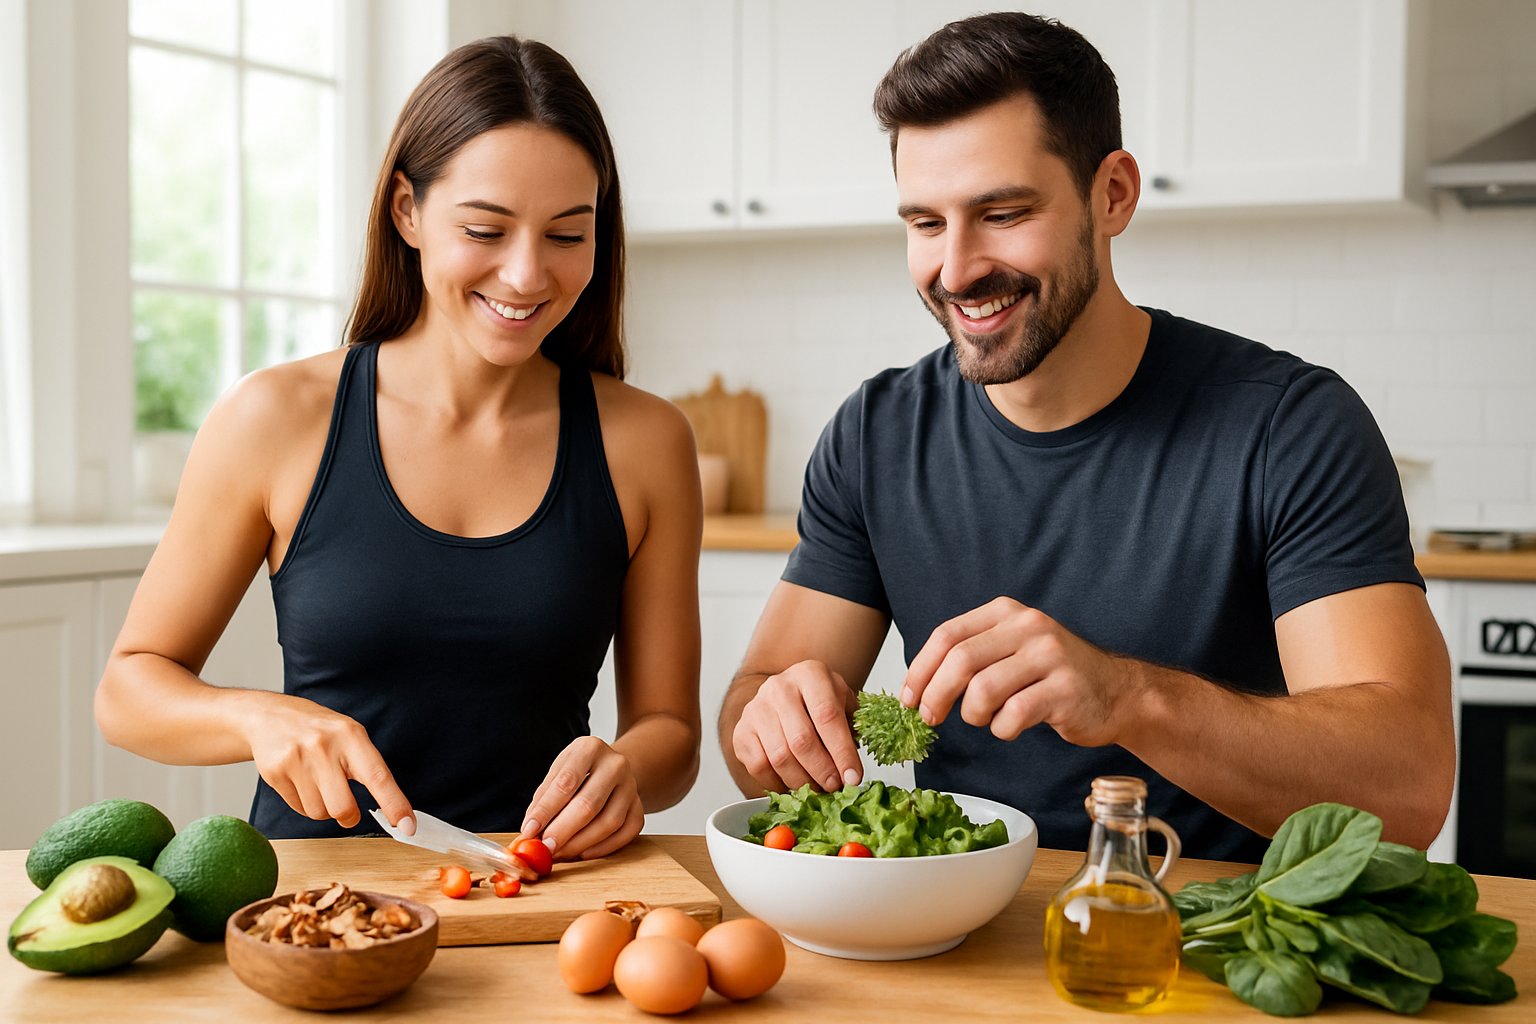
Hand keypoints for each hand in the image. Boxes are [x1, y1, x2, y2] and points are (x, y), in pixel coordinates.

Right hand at [243, 693, 412, 829]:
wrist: (269, 716)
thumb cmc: (319, 730)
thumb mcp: (349, 735)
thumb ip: (368, 766)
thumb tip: (393, 807)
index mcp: (350, 736)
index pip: (378, 776)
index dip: (394, 804)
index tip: (407, 826)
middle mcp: (323, 747)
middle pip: (343, 808)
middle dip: (348, 817)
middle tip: (347, 809)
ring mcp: (296, 760)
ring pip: (319, 813)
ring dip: (324, 807)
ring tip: (318, 783)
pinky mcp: (274, 773)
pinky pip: (299, 809)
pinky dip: (304, 803)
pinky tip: (301, 781)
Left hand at [520, 737, 642, 860]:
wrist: (611, 768)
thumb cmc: (578, 772)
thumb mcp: (557, 773)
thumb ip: (543, 799)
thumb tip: (530, 831)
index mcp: (590, 748)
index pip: (566, 782)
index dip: (546, 810)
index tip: (530, 831)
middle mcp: (615, 764)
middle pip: (589, 804)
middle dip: (563, 831)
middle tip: (546, 848)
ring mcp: (631, 786)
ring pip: (609, 822)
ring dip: (581, 843)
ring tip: (560, 853)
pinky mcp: (640, 807)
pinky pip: (626, 833)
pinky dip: (604, 848)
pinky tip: (583, 853)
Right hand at [731, 660, 861, 794]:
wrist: (785, 694)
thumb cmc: (819, 703)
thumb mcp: (843, 705)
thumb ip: (851, 733)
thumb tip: (852, 774)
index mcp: (810, 675)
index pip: (828, 716)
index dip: (842, 751)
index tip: (853, 777)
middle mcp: (779, 687)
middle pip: (801, 740)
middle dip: (822, 771)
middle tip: (835, 787)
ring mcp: (756, 709)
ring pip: (779, 757)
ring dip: (802, 781)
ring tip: (817, 789)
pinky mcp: (741, 731)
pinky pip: (759, 767)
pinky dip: (778, 784)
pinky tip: (793, 786)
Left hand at [902, 597, 1129, 744]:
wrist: (1117, 692)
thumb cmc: (1053, 677)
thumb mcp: (1012, 650)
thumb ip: (972, 656)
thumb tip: (917, 686)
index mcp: (1007, 613)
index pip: (947, 635)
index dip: (920, 669)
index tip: (908, 697)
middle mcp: (1028, 626)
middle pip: (960, 661)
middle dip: (935, 695)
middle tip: (929, 718)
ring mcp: (1049, 656)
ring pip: (983, 691)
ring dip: (974, 716)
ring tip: (986, 720)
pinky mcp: (1064, 689)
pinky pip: (1013, 715)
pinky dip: (1002, 729)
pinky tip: (1012, 727)